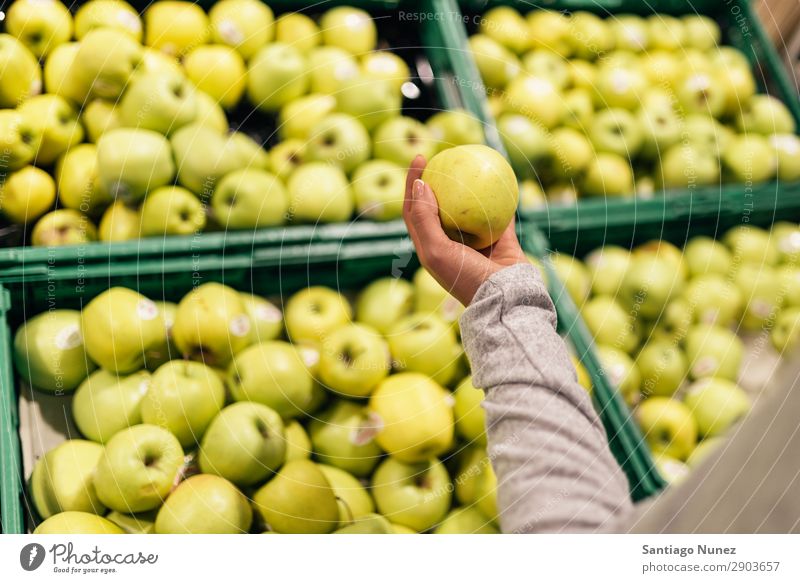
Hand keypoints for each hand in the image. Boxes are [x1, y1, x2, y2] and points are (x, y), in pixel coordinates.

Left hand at [403, 155, 525, 305]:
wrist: (503, 299)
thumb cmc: (464, 278)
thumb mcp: (435, 251)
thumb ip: (424, 219)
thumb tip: (420, 185)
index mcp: (430, 246)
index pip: (414, 208)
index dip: (412, 182)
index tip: (420, 158)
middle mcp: (450, 241)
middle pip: (440, 202)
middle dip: (439, 177)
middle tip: (445, 154)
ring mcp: (475, 240)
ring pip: (470, 205)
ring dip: (470, 184)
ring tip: (472, 160)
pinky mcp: (500, 239)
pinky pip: (501, 211)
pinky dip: (501, 196)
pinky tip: (502, 176)